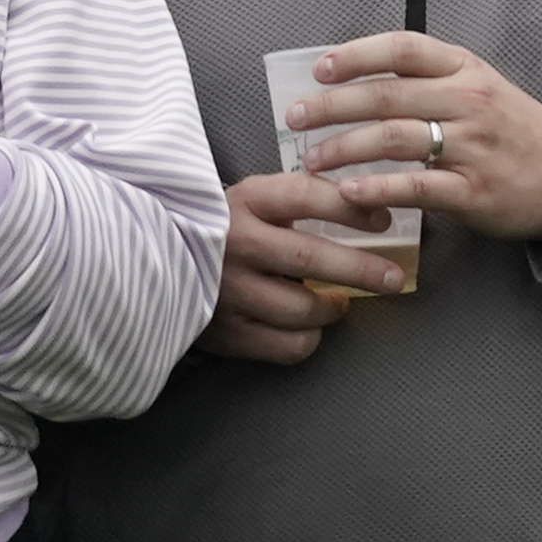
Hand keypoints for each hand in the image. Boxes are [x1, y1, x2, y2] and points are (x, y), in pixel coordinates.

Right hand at [199, 166, 414, 364]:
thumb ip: (294, 201)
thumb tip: (364, 205)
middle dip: (361, 270)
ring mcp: (228, 291)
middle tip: (392, 278)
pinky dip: (309, 338)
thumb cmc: (217, 229)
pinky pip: (287, 345)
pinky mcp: (226, 332)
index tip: (382, 220)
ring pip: (303, 309)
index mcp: (244, 201)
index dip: (350, 208)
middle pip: (311, 258)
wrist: (149, 261)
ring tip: (341, 302)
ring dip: (333, 309)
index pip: (305, 196)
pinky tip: (310, 327)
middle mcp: (235, 245)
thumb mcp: (248, 200)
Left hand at [275, 31, 541, 245]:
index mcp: (465, 69)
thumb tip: (359, 81)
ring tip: (312, 160)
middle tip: (295, 118)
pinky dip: (377, 188)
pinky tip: (348, 191)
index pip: (402, 50)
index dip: (356, 55)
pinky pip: (415, 186)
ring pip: (393, 139)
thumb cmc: (512, 129)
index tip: (320, 69)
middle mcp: (467, 102)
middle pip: (386, 97)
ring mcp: (470, 147)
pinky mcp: (471, 191)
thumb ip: (429, 80)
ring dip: (344, 148)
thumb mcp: (479, 86)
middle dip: (332, 106)